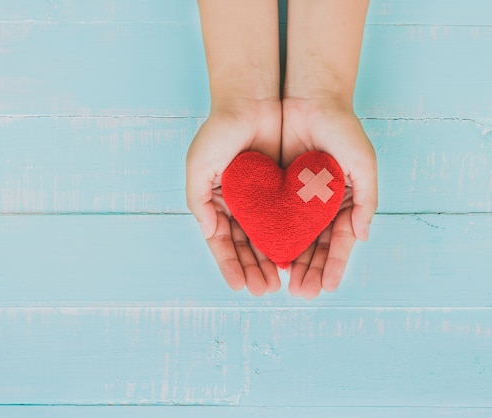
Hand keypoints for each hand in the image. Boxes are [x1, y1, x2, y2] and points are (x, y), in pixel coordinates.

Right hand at [186, 99, 281, 295]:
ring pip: (267, 237)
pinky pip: (287, 219)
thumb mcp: (199, 164)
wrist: (251, 100)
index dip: (230, 264)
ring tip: (280, 283)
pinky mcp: (284, 189)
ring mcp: (262, 199)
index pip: (223, 242)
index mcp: (217, 202)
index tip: (239, 286)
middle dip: (253, 269)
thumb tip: (208, 231)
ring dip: (271, 261)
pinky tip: (294, 257)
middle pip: (246, 245)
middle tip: (264, 290)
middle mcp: (239, 205)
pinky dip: (289, 238)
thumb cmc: (220, 130)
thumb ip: (197, 200)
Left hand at [281, 97, 377, 297]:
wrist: (310, 99)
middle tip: (302, 294)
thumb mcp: (362, 161)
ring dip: (291, 263)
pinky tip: (267, 259)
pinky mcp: (275, 191)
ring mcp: (298, 200)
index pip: (340, 242)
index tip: (327, 287)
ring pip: (294, 239)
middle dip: (311, 271)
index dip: (335, 265)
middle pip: (316, 247)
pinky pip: (272, 220)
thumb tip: (362, 236)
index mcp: (344, 203)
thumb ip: (366, 199)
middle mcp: (321, 207)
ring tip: (284, 286)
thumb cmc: (342, 128)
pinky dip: (271, 240)